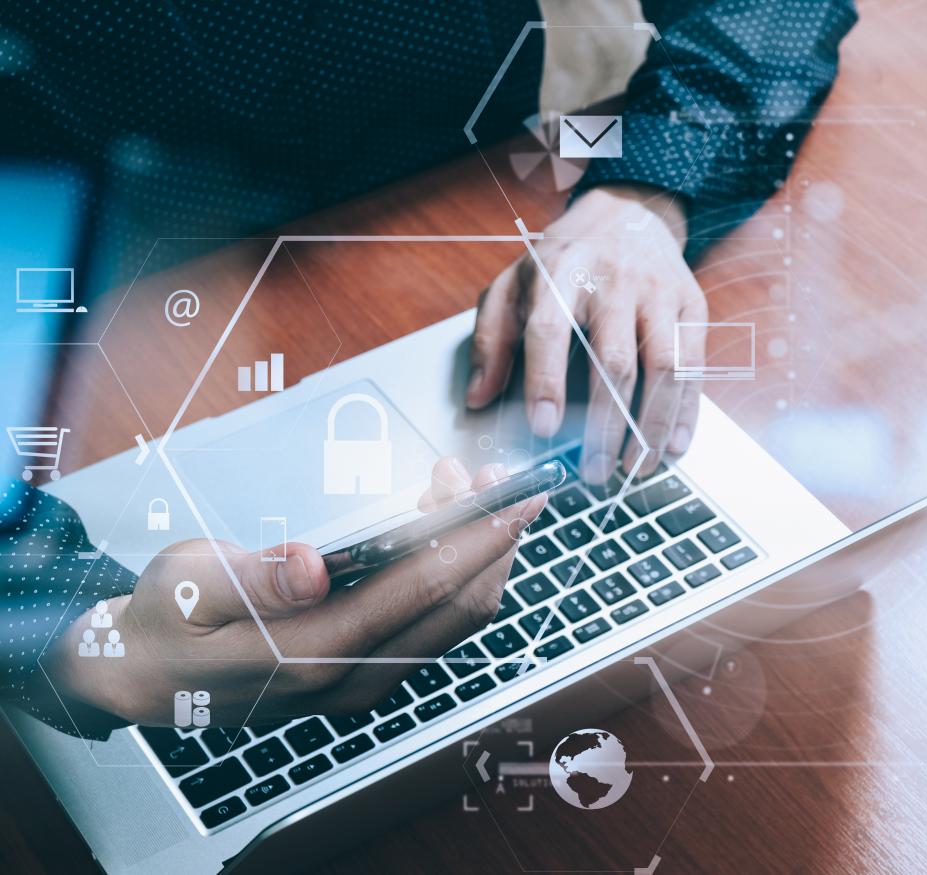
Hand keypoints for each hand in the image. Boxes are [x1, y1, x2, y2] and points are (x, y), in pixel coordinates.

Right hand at [47, 459, 543, 726]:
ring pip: (455, 617)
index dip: (478, 539)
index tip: (517, 496)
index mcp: (314, 655)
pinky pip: (434, 622)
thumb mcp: (187, 586)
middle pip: (459, 606)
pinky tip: (442, 526)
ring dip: (477, 551)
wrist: (145, 678)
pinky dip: (455, 571)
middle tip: (495, 474)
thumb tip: (314, 565)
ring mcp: (366, 681)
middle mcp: (355, 678)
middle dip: (491, 536)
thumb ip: (252, 578)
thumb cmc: (166, 620)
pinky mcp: (367, 672)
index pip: (422, 591)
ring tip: (465, 485)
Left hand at [466, 184, 706, 483]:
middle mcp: (613, 281)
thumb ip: (491, 339)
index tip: (544, 428)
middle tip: (593, 471)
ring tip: (634, 468)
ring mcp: (658, 293)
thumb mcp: (513, 284)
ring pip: (663, 368)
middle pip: (613, 360)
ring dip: (651, 427)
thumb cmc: (564, 258)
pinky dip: (685, 412)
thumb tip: (477, 397)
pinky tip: (673, 445)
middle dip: (604, 425)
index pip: (549, 329)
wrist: (630, 212)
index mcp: (559, 272)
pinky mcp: (691, 306)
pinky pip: (694, 366)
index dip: (545, 381)